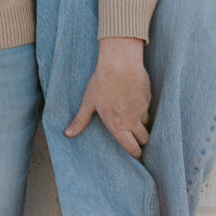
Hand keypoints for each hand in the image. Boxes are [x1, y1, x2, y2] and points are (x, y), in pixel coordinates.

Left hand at [64, 37, 150, 157]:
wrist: (119, 62)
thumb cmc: (102, 82)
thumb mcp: (89, 101)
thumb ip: (80, 120)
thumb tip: (67, 134)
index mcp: (117, 125)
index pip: (132, 148)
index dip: (135, 153)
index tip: (135, 153)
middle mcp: (132, 121)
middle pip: (144, 139)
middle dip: (140, 141)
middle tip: (136, 139)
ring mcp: (142, 109)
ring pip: (146, 123)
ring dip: (141, 123)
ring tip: (133, 118)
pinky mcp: (148, 98)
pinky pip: (148, 108)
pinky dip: (143, 108)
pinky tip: (135, 100)